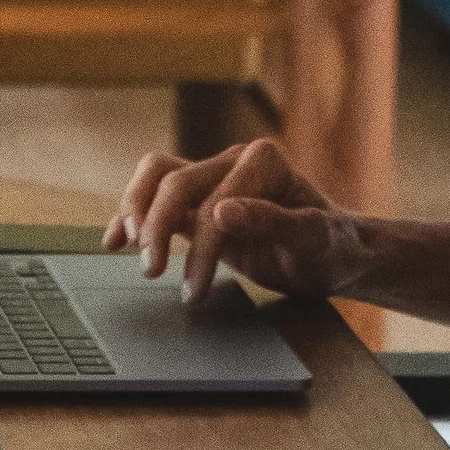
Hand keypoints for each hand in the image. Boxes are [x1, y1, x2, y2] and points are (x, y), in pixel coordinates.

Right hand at [104, 138, 367, 306]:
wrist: (336, 255)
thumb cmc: (332, 248)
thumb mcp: (315, 241)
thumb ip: (273, 223)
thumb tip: (221, 211)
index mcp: (263, 161)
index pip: (214, 201)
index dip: (200, 246)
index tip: (193, 287)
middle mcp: (233, 161)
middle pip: (175, 181)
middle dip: (156, 226)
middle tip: (151, 270)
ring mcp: (213, 179)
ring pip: (157, 176)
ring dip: (135, 211)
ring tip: (127, 249)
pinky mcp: (199, 201)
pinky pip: (154, 197)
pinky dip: (130, 215)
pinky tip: (113, 240)